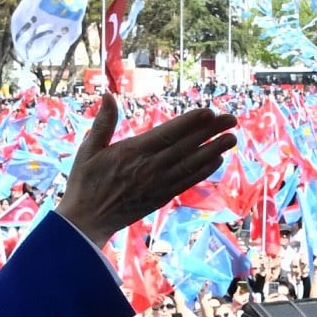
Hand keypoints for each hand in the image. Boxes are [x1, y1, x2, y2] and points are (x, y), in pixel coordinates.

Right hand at [57, 93, 236, 246]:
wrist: (86, 222)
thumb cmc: (84, 183)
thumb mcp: (88, 150)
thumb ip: (103, 123)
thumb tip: (108, 95)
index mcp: (131, 153)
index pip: (167, 134)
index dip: (190, 123)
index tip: (209, 112)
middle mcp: (149, 168)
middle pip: (185, 147)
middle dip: (210, 132)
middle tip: (231, 119)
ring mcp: (157, 184)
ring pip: (190, 165)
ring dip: (213, 150)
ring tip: (232, 138)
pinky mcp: (160, 197)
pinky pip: (186, 182)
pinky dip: (203, 171)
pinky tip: (217, 161)